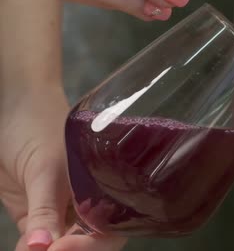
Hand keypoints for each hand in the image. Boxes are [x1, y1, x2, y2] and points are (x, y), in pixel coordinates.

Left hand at [0, 86, 126, 250]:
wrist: (12, 108)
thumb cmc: (38, 125)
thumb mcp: (44, 168)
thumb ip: (45, 208)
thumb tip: (43, 247)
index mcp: (105, 190)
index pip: (110, 231)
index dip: (92, 246)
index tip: (60, 246)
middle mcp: (88, 204)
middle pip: (91, 243)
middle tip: (45, 250)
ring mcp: (60, 211)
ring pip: (62, 245)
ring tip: (31, 250)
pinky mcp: (34, 214)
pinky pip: (36, 242)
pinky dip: (29, 250)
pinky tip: (22, 249)